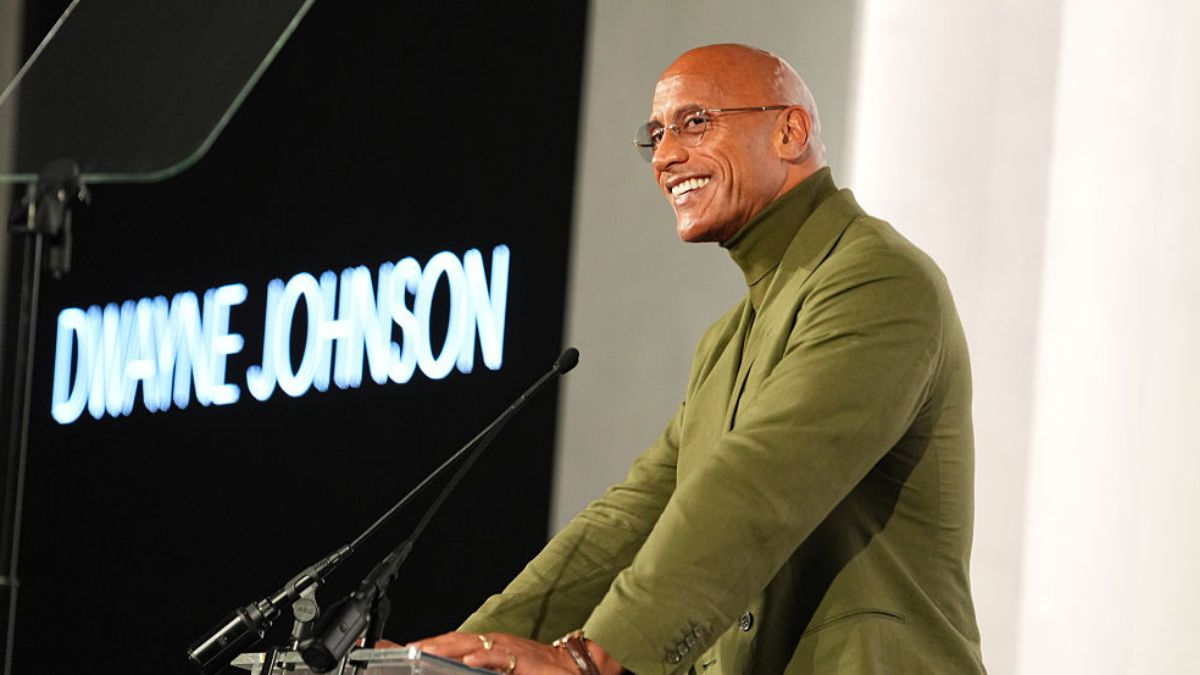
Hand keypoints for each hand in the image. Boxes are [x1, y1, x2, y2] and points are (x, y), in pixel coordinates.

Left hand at [404, 631, 577, 673]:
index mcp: (488, 646)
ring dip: (448, 648)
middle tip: (409, 649)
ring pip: (473, 645)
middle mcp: (494, 643)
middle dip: (432, 644)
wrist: (570, 667)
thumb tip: (461, 668)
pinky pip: (500, 657)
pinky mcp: (522, 660)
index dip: (431, 644)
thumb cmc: (535, 670)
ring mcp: (507, 649)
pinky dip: (483, 658)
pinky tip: (468, 662)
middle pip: (457, 640)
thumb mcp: (502, 670)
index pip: (453, 642)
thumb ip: (481, 669)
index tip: (407, 648)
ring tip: (427, 652)